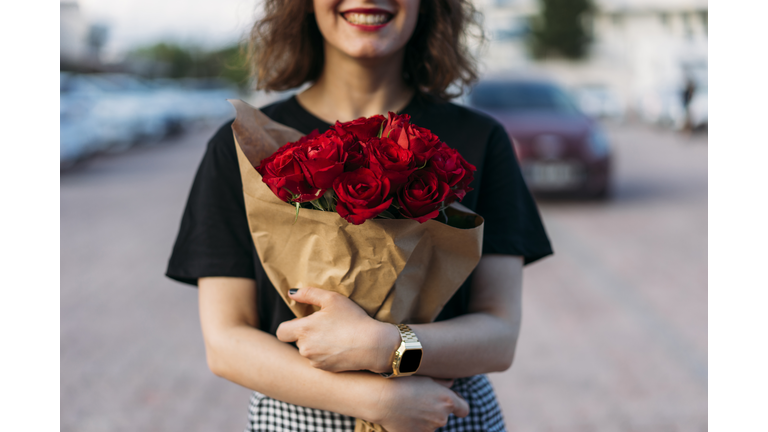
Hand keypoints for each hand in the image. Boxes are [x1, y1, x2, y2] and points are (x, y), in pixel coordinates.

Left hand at [276, 287, 399, 372]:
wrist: (373, 345)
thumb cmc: (353, 319)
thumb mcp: (332, 299)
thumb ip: (308, 294)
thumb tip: (291, 293)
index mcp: (303, 330)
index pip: (281, 332)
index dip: (288, 326)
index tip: (302, 322)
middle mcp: (305, 348)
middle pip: (296, 341)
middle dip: (305, 334)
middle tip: (325, 326)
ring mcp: (314, 361)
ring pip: (308, 351)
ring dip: (315, 345)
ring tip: (334, 336)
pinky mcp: (325, 370)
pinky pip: (318, 361)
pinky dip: (325, 354)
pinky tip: (339, 347)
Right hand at [373, 376, 469, 431]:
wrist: (382, 398)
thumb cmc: (404, 382)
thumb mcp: (426, 377)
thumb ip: (443, 383)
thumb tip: (451, 385)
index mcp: (447, 401)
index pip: (464, 409)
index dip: (458, 406)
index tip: (452, 404)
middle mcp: (442, 417)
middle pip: (444, 416)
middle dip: (436, 410)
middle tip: (420, 400)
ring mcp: (429, 429)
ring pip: (430, 424)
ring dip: (424, 418)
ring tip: (408, 406)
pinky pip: (419, 430)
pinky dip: (414, 425)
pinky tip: (403, 415)